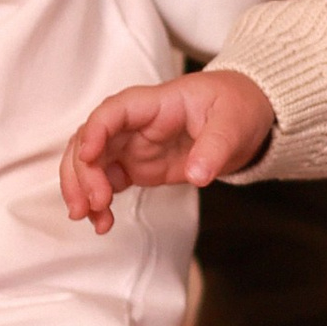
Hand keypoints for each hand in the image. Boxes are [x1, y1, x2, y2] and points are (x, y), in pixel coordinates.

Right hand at [60, 67, 274, 226]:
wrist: (245, 116)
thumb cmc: (234, 106)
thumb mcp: (233, 123)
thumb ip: (214, 147)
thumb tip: (198, 174)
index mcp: (155, 103)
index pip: (113, 110)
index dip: (95, 131)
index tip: (88, 156)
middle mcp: (135, 123)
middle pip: (90, 139)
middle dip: (82, 171)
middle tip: (95, 203)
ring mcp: (133, 145)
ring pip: (90, 162)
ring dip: (82, 189)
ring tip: (92, 219)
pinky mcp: (136, 166)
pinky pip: (105, 181)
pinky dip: (98, 202)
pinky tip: (102, 222)